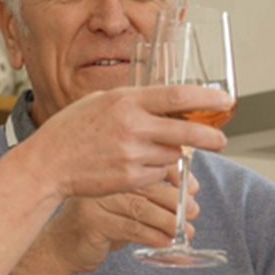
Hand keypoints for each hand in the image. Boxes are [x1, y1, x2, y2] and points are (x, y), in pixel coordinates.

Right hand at [11, 172, 199, 274]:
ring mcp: (96, 201)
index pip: (149, 164)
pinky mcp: (93, 223)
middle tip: (194, 212)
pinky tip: (166, 242)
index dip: (176, 175)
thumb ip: (153, 193)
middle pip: (148, 187)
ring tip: (186, 231)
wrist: (62, 245)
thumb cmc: (102, 221)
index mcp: (113, 168)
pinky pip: (130, 228)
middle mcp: (103, 180)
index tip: (193, 188)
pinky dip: (153, 236)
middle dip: (177, 201)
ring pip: (142, 209)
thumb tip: (191, 190)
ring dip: (169, 222)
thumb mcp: (127, 202)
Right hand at [22, 84, 229, 201]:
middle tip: (221, 140)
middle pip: (187, 131)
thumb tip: (170, 104)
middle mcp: (132, 126)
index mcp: (125, 101)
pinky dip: (155, 170)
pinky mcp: (131, 178)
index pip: (177, 96)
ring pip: (172, 154)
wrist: (48, 164)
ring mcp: (132, 154)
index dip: (206, 99)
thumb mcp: (100, 102)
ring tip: (147, 150)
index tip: (226, 102)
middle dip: (210, 137)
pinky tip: (134, 165)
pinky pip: (158, 174)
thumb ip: (134, 102)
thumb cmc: (72, 130)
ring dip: (171, 153)